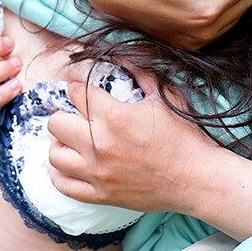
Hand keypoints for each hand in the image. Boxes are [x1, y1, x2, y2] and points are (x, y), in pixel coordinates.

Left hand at [47, 76, 211, 211]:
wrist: (196, 178)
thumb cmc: (184, 137)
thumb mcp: (163, 96)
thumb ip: (140, 73)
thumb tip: (122, 56)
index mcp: (115, 116)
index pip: (75, 93)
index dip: (75, 86)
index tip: (78, 88)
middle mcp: (100, 144)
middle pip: (56, 123)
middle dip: (63, 114)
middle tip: (74, 115)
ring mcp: (98, 172)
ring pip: (54, 155)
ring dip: (60, 144)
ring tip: (71, 141)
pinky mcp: (100, 194)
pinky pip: (62, 185)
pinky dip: (59, 173)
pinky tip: (68, 164)